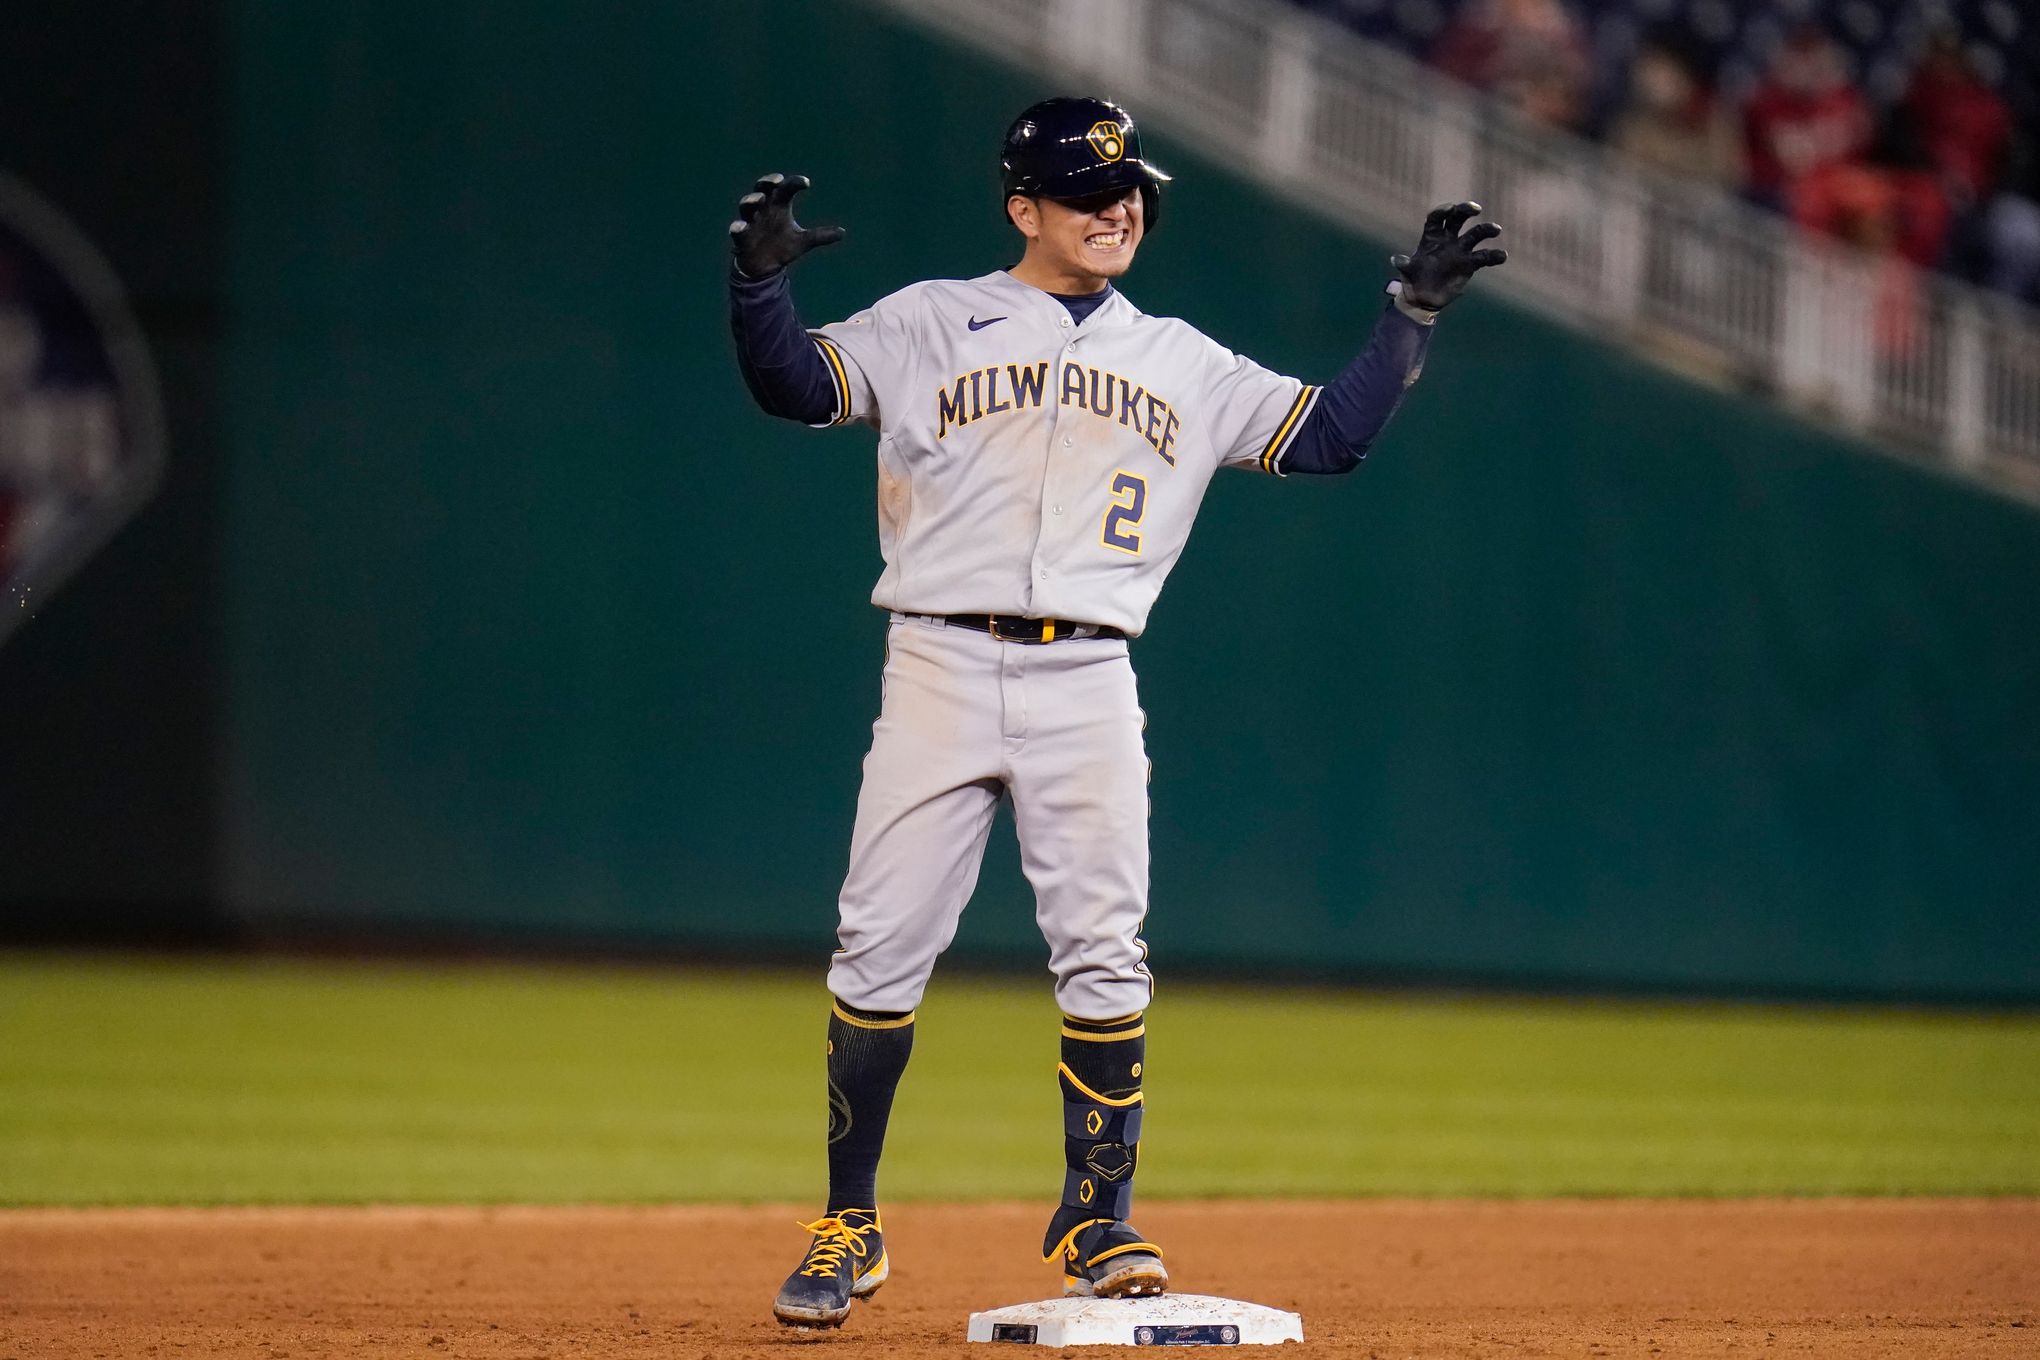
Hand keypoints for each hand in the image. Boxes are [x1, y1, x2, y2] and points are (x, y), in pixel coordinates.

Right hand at [729, 174, 844, 279]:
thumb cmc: (781, 246)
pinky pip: (736, 229)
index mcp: (778, 205)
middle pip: (761, 188)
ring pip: (746, 205)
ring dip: (751, 200)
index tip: (806, 183)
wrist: (764, 266)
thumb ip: (820, 236)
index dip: (794, 183)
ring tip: (759, 200)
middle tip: (776, 181)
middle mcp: (763, 208)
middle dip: (766, 182)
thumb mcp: (803, 241)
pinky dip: (737, 227)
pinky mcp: (741, 236)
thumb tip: (843, 233)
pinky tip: (740, 227)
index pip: (785, 188)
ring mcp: (750, 220)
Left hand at [1389, 201, 1505, 312]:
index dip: (1442, 211)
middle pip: (1458, 218)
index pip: (1436, 218)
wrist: (1424, 298)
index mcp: (1431, 237)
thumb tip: (1396, 259)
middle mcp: (1448, 239)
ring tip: (1495, 229)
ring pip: (1476, 234)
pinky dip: (1494, 255)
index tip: (1449, 209)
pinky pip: (1485, 256)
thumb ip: (1404, 264)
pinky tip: (1502, 256)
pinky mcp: (1471, 263)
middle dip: (1466, 210)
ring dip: (1486, 229)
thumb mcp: (1407, 273)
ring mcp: (1461, 250)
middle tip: (1475, 209)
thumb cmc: (1414, 281)